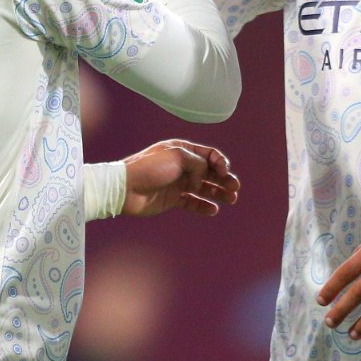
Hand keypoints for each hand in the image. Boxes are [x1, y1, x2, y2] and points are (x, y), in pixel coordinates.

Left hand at [121, 139, 238, 217]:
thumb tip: (204, 174)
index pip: (209, 155)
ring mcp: (177, 183)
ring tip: (232, 199)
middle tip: (235, 188)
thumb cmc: (149, 168)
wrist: (125, 188)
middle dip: (224, 179)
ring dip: (218, 192)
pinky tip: (213, 210)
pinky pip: (192, 202)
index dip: (220, 163)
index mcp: (182, 150)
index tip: (224, 172)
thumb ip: (197, 162)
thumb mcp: (177, 156)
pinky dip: (203, 206)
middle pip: (209, 172)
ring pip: (204, 187)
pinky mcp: (172, 199)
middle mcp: (182, 166)